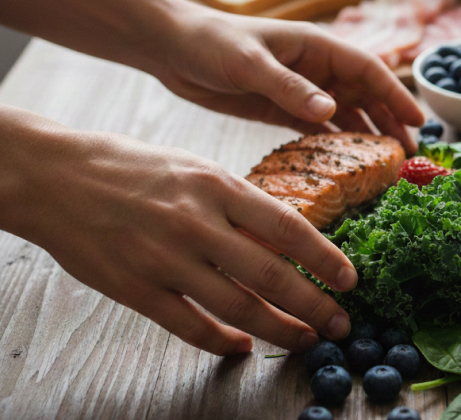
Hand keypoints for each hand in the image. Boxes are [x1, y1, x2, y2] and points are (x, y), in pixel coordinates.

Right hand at [0, 107, 355, 354]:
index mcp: (216, 185)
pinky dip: (222, 342)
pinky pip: (190, 326)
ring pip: (237, 307)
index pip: (287, 226)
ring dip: (278, 329)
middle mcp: (196, 223)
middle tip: (340, 323)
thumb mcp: (195, 167)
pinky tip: (243, 347)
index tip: (349, 279)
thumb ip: (238, 203)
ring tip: (305, 339)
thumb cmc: (132, 167)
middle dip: (313, 305)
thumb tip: (284, 237)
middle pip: (270, 275)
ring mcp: (165, 259)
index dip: (324, 257)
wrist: (58, 176)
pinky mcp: (137, 289)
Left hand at [149, 6, 423, 153]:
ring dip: (366, 136)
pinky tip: (345, 166)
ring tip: (384, 164)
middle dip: (388, 122)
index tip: (418, 121)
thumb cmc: (210, 43)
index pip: (369, 71)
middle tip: (407, 154)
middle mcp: (315, 69)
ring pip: (345, 115)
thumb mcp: (249, 63)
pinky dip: (334, 145)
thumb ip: (288, 87)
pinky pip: (318, 129)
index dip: (396, 95)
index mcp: (316, 47)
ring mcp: (300, 90)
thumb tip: (330, 111)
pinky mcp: (281, 109)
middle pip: (365, 96)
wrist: (171, 48)